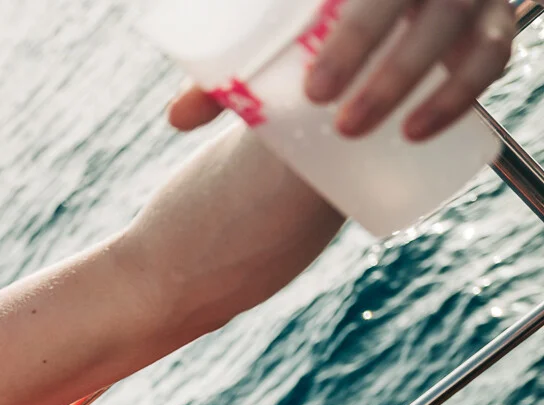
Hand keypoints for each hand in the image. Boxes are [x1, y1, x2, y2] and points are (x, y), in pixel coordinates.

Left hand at [167, 0, 515, 139]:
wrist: (378, 35)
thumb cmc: (318, 38)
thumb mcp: (280, 44)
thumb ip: (229, 74)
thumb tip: (175, 118)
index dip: (349, 28)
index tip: (308, 81)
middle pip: (403, 0)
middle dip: (366, 49)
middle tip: (322, 102)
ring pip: (451, 28)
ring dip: (408, 81)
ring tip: (353, 130)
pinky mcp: (486, 32)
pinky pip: (489, 57)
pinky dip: (458, 95)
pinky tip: (417, 132)